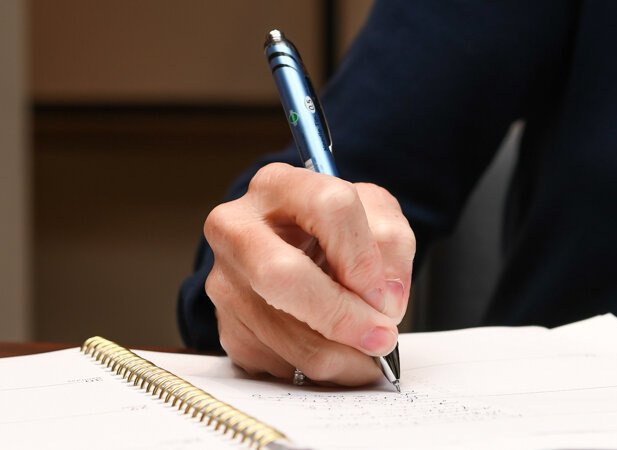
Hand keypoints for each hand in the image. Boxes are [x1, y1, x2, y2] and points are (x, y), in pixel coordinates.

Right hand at [203, 163, 414, 385]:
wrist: (292, 251)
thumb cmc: (333, 231)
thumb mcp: (374, 216)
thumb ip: (391, 245)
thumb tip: (384, 300)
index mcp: (278, 186)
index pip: (329, 208)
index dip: (363, 258)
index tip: (383, 294)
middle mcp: (237, 228)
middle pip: (283, 276)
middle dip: (343, 317)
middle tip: (380, 338)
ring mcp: (225, 281)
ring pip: (288, 336)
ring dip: (342, 355)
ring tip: (367, 349)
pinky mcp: (228, 329)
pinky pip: (282, 364)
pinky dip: (321, 368)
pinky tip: (333, 347)